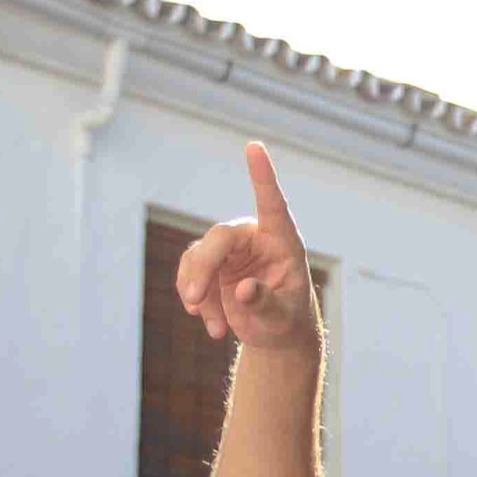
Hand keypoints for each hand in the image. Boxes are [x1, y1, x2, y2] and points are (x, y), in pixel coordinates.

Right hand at [171, 143, 322, 351]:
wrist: (274, 331)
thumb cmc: (287, 319)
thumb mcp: (281, 318)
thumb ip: (266, 303)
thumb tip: (245, 290)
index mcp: (282, 241)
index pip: (272, 203)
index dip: (262, 176)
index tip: (254, 146)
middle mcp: (254, 237)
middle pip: (219, 238)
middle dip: (203, 269)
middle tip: (193, 300)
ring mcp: (230, 249)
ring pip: (199, 257)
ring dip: (198, 292)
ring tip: (217, 329)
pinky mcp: (212, 263)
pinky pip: (190, 272)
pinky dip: (194, 298)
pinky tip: (210, 323)